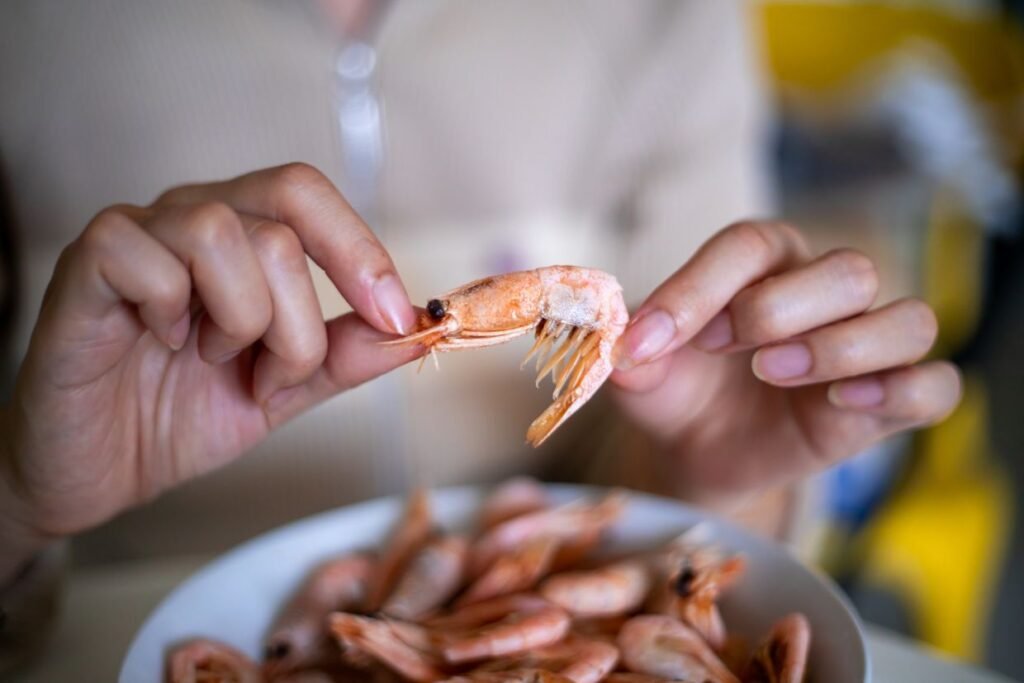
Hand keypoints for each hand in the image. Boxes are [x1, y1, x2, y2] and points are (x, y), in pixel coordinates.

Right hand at [0, 163, 420, 573]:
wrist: (95, 470)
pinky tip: (159, 344)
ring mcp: (137, 235)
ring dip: (240, 321)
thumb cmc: (177, 415)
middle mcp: (191, 218)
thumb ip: (346, 355)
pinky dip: (171, 314)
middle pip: (282, 220)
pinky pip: (147, 258)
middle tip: (277, 370)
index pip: (310, 197)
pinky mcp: (85, 266)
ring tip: (210, 359)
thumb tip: (418, 328)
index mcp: (242, 236)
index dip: (361, 252)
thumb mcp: (284, 389)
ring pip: (223, 234)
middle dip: (299, 318)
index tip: (396, 318)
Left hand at [610, 221, 960, 507]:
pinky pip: (935, 387)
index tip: (649, 337)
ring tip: (773, 373)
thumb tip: (620, 345)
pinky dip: (903, 391)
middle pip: (847, 270)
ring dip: (843, 347)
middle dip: (779, 309)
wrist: (699, 450)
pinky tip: (844, 404)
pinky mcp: (886, 403)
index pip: (751, 246)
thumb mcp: (642, 375)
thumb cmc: (676, 390)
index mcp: (762, 264)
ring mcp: (863, 345)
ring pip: (908, 319)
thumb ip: (631, 354)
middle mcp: (823, 291)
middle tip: (723, 347)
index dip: (701, 287)